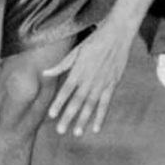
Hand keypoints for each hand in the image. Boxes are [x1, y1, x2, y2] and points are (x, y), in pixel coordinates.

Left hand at [43, 18, 133, 137]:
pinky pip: (105, 103)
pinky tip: (96, 128)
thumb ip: (62, 64)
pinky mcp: (112, 83)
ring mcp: (102, 82)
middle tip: (60, 130)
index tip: (51, 115)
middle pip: (77, 100)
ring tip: (76, 132)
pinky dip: (101, 116)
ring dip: (83, 119)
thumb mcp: (77, 49)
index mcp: (79, 69)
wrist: (118, 32)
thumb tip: (45, 73)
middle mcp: (90, 77)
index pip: (66, 89)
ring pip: (91, 104)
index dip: (59, 102)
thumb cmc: (95, 39)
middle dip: (68, 116)